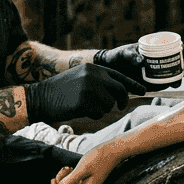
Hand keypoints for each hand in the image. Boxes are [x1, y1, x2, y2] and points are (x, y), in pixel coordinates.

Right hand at [24, 63, 145, 123]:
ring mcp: (89, 88)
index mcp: (93, 68)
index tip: (143, 91)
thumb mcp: (80, 78)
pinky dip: (92, 115)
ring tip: (86, 106)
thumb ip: (98, 82)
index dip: (133, 85)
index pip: (119, 76)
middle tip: (120, 107)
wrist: (40, 97)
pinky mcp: (84, 101)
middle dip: (122, 101)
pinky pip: (98, 113)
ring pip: (109, 104)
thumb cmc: (61, 91)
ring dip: (101, 109)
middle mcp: (93, 75)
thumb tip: (120, 93)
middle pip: (119, 90)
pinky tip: (79, 110)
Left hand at [51, 147, 121, 183]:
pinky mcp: (85, 180)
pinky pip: (71, 182)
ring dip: (63, 178)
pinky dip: (68, 175)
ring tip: (68, 168)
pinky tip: (70, 168)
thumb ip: (69, 181)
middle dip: (60, 183)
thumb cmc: (99, 159)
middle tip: (64, 170)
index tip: (54, 179)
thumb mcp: (82, 169)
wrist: (112, 151)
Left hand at [94, 42, 183, 89]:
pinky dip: (169, 86)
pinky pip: (165, 85)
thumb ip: (131, 56)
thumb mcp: (124, 54)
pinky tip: (169, 87)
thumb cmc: (118, 56)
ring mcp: (158, 72)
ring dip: (179, 79)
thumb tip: (140, 62)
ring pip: (175, 75)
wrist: (111, 69)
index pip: (176, 48)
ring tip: (176, 83)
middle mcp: (161, 60)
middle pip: (180, 64)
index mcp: (157, 48)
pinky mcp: (154, 83)